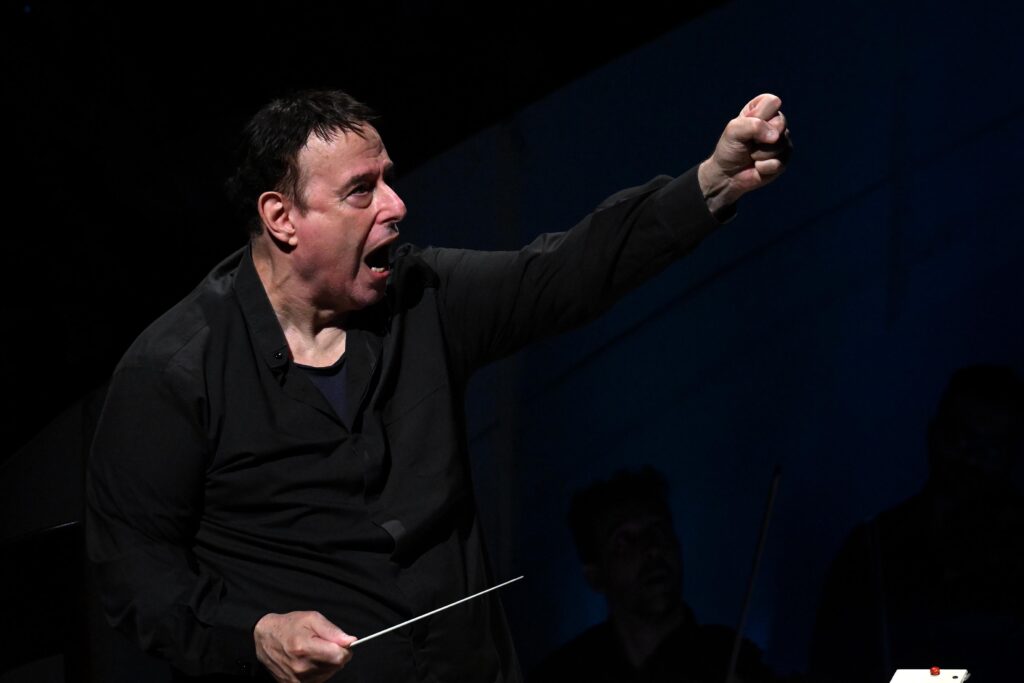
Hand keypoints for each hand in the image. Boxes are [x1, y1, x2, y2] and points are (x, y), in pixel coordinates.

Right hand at [254, 611, 355, 682]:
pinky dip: (319, 671)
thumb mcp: (312, 619)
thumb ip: (332, 630)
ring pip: (328, 674)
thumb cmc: (289, 626)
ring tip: (314, 651)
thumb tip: (350, 641)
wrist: (265, 638)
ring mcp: (297, 679)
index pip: (339, 657)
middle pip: (336, 666)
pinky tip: (310, 661)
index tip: (341, 643)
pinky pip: (318, 680)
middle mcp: (301, 667)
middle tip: (323, 644)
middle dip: (335, 655)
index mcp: (305, 648)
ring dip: (327, 663)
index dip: (345, 649)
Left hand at [698, 93, 791, 215]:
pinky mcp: (784, 160)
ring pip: (780, 144)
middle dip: (760, 137)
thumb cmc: (729, 148)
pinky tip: (757, 166)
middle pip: (780, 123)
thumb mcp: (733, 131)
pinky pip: (778, 163)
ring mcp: (782, 141)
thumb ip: (753, 125)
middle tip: (749, 143)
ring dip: (760, 154)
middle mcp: (775, 122)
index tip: (747, 123)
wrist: (727, 175)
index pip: (772, 101)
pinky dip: (763, 167)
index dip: (759, 115)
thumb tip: (775, 136)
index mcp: (762, 109)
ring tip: (751, 155)